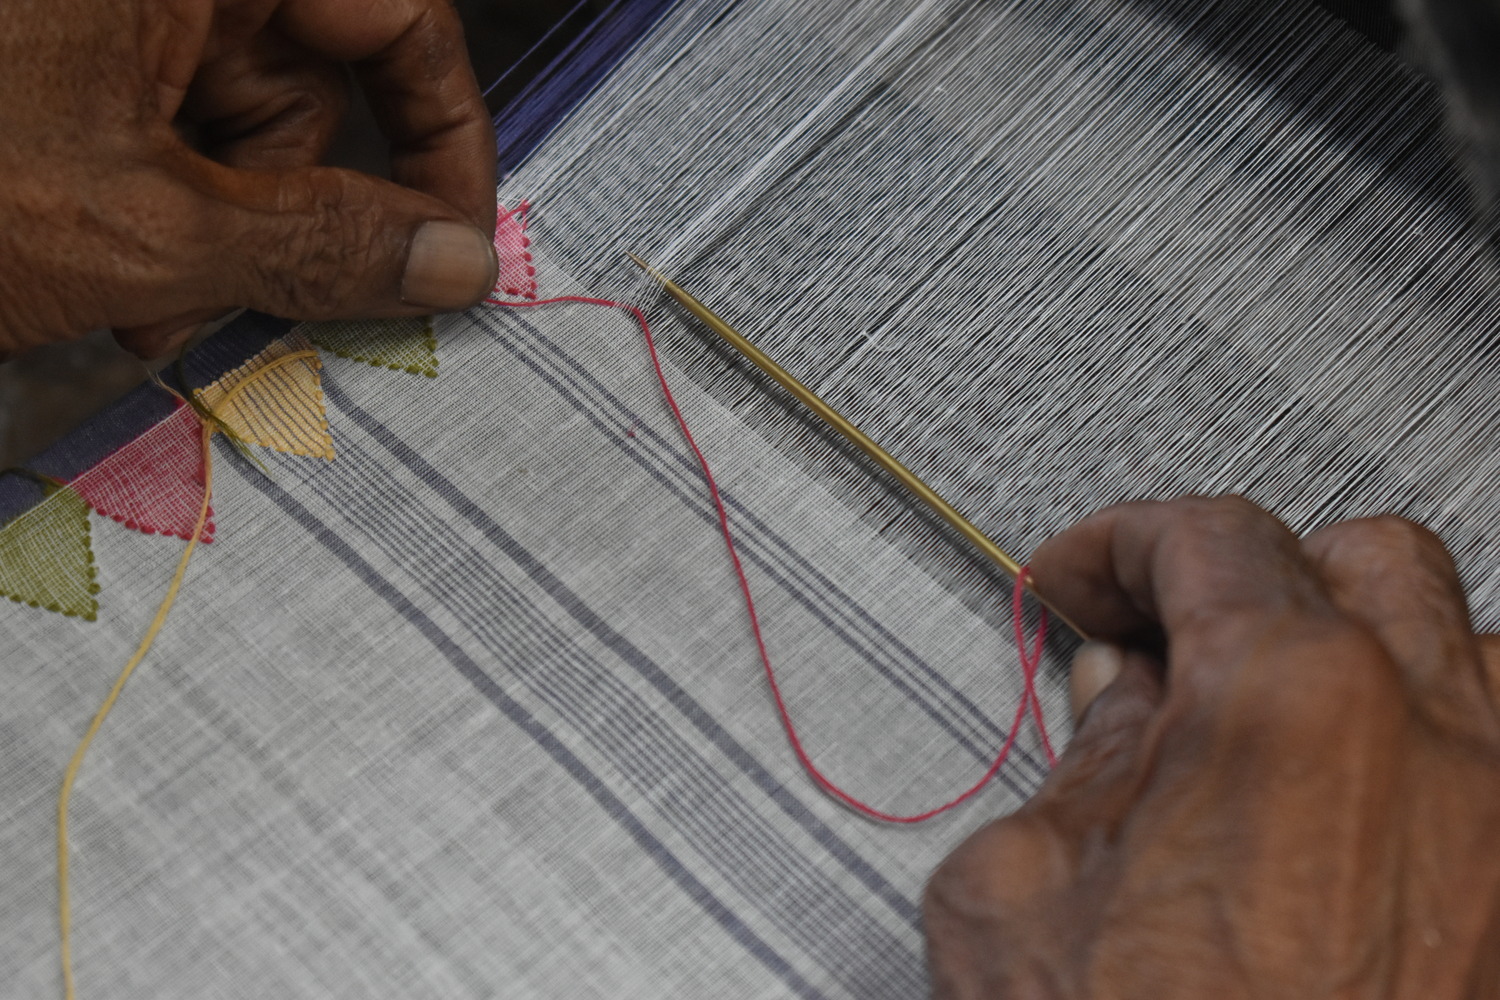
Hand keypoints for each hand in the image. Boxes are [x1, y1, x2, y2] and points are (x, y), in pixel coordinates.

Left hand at [0, 0, 497, 358]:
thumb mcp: (148, 232)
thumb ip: (322, 245)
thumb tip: (453, 261)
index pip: (395, 12)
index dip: (444, 134)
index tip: (450, 242)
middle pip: (316, 86)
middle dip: (295, 215)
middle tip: (255, 303)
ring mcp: (110, 19)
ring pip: (240, 128)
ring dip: (217, 237)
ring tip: (146, 306)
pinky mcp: (71, 63)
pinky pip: (167, 135)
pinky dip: (160, 217)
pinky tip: (114, 279)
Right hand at [925, 497, 1499, 998]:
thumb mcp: (1020, 901)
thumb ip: (1077, 760)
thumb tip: (1117, 695)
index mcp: (1287, 705)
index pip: (1205, 536)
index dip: (1116, 544)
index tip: (1080, 583)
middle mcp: (1433, 741)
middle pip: (1357, 555)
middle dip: (1249, 575)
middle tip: (1168, 642)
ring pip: (1463, 645)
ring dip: (1361, 651)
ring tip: (1273, 719)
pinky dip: (1433, 747)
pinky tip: (1360, 807)